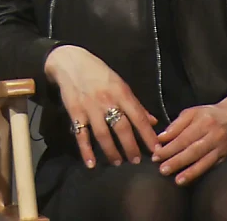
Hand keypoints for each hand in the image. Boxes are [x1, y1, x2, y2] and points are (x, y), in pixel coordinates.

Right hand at [44, 45, 158, 167]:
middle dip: (131, 147)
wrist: (71, 63)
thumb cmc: (99, 73)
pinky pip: (81, 136)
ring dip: (112, 151)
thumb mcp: (120, 84)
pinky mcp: (75, 113)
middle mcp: (107, 101)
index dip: (148, 134)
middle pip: (122, 128)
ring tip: (118, 162)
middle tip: (136, 160)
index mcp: (121, 92)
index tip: (156, 149)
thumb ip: (135, 104)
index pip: (138, 116)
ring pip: (103, 134)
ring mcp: (90, 108)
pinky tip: (91, 164)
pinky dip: (86, 151)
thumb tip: (153, 121)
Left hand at [152, 91, 226, 184]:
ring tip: (176, 179)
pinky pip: (210, 166)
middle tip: (162, 169)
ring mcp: (220, 146)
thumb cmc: (210, 114)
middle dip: (176, 160)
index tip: (156, 155)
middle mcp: (213, 134)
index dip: (169, 147)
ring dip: (189, 171)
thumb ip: (177, 124)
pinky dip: (198, 173)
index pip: (184, 136)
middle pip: (193, 149)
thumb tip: (161, 138)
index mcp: (203, 120)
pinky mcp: (224, 156)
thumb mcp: (193, 112)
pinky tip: (188, 179)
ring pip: (203, 160)